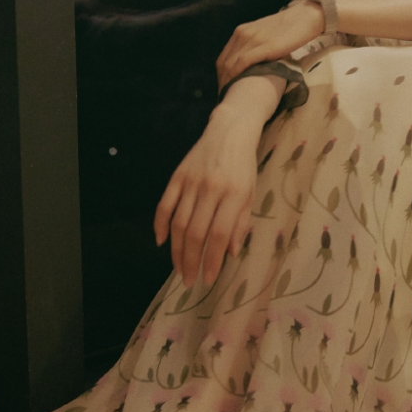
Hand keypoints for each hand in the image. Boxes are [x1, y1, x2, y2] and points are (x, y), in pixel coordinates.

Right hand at [153, 104, 261, 286]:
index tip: (207, 279)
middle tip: (188, 281)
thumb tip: (230, 253)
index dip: (211, 260)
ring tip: (178, 269)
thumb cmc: (244, 166)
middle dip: (191, 261)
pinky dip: (160, 225)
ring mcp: (191, 182)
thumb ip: (240, 223)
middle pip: (196, 232)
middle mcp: (211, 189)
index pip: (219, 234)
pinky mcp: (177, 176)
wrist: (230, 131)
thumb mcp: (251, 194)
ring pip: (179, 223)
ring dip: (177, 250)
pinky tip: (161, 242)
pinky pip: (164, 205)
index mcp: (234, 195)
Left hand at [216, 1, 323, 89]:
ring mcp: (251, 40)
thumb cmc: (288, 29)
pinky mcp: (262, 46)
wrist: (304, 18)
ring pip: (230, 64)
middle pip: (223, 63)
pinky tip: (237, 87)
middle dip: (222, 81)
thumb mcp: (264, 36)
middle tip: (225, 96)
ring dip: (228, 82)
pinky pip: (242, 63)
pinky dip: (236, 76)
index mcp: (241, 32)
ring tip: (230, 96)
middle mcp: (242, 34)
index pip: (223, 57)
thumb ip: (255, 47)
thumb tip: (252, 66)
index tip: (224, 88)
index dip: (221, 75)